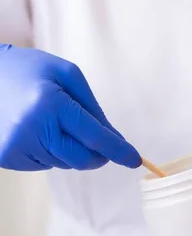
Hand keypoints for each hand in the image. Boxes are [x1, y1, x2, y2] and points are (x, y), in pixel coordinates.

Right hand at [0, 44, 140, 170]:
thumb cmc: (29, 71)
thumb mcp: (66, 75)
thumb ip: (94, 109)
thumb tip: (115, 141)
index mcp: (50, 103)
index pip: (94, 137)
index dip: (118, 151)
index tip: (135, 160)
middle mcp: (33, 129)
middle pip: (83, 158)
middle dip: (98, 154)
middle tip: (97, 140)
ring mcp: (17, 147)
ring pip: (65, 163)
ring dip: (70, 149)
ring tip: (50, 122)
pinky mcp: (7, 157)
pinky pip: (45, 164)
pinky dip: (50, 152)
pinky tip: (35, 131)